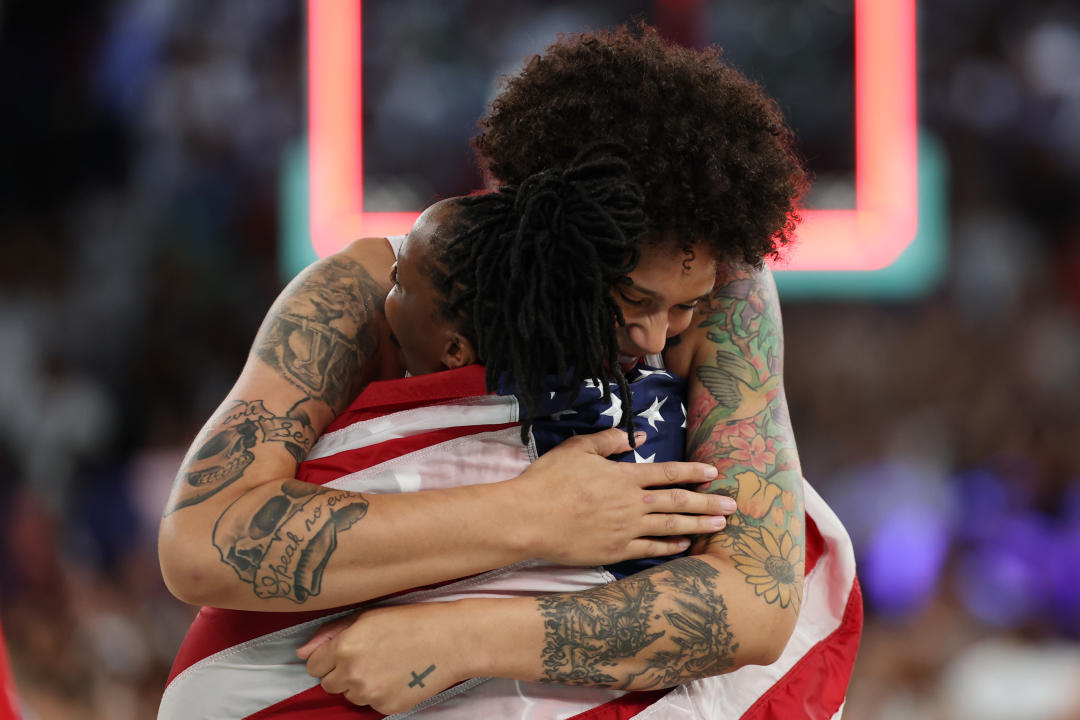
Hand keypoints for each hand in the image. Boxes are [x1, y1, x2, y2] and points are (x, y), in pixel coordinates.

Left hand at [297, 603, 467, 713]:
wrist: (450, 639)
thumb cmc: (410, 621)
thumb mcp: (368, 616)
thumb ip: (330, 634)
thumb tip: (301, 653)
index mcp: (344, 647)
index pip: (313, 666)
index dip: (327, 658)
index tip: (344, 652)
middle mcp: (352, 673)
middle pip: (328, 684)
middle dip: (341, 673)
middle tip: (367, 657)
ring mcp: (369, 693)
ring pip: (349, 696)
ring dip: (359, 685)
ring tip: (385, 665)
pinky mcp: (386, 706)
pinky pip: (371, 704)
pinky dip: (380, 693)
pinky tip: (397, 676)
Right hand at [508, 428, 735, 565]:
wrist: (528, 519)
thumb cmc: (549, 480)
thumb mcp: (577, 449)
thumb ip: (609, 441)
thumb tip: (636, 437)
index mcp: (624, 477)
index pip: (667, 473)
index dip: (693, 471)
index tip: (713, 472)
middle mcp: (632, 504)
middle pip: (678, 502)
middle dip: (708, 502)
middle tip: (733, 504)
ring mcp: (626, 530)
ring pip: (671, 527)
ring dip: (699, 525)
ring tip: (720, 524)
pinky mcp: (616, 551)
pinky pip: (651, 550)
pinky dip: (671, 547)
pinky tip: (685, 545)